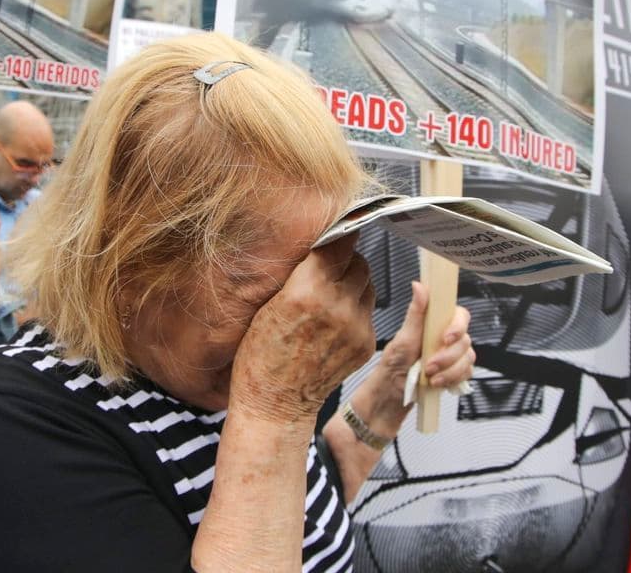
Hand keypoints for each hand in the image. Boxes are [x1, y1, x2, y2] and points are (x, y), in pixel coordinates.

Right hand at [229, 234, 375, 425]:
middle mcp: (337, 306)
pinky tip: (335, 321)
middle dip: (345, 260)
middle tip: (327, 269)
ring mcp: (356, 326)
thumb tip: (323, 243)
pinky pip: (369, 310)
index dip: (341, 233)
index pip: (339, 244)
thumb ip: (300, 273)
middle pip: (358, 262)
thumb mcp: (268, 304)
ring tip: (330, 295)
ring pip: (369, 284)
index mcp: (307, 291)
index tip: (341, 226)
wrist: (276, 403)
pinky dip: (356, 308)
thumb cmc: (261, 354)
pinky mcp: (367, 343)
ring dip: (354, 283)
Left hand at [364, 282, 472, 426]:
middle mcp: (446, 338)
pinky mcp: (455, 373)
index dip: (457, 326)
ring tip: (431, 377)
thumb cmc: (393, 365)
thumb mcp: (404, 338)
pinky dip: (452, 380)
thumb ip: (416, 313)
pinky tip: (437, 383)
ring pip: (468, 359)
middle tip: (429, 365)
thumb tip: (419, 285)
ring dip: (450, 371)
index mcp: (435, 324)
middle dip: (448, 356)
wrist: (391, 395)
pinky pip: (466, 374)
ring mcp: (453, 356)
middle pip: (465, 340)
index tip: (445, 338)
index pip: (460, 315)